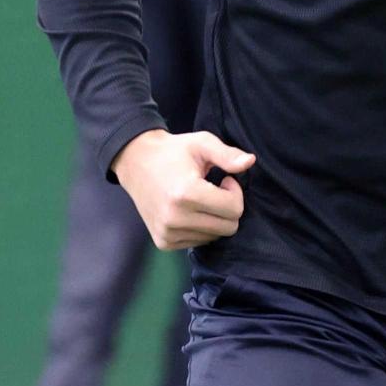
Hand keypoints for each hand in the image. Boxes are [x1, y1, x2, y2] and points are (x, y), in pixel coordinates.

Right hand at [111, 129, 254, 250]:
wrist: (135, 162)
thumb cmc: (173, 152)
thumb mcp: (201, 143)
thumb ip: (227, 154)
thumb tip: (250, 161)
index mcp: (186, 194)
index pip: (234, 209)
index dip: (235, 192)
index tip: (224, 179)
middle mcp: (175, 218)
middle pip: (228, 227)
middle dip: (228, 208)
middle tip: (215, 190)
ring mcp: (167, 233)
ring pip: (214, 236)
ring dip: (214, 218)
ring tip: (200, 198)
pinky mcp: (164, 242)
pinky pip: (199, 242)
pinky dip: (201, 227)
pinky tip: (190, 210)